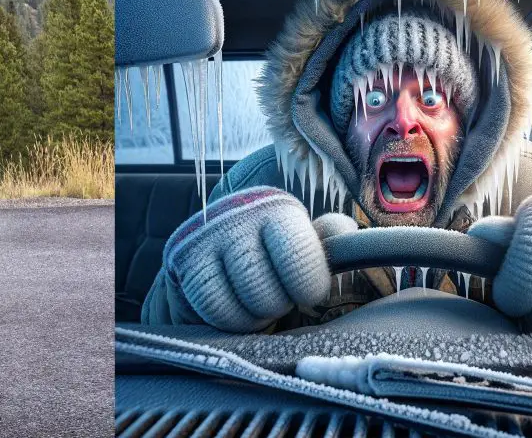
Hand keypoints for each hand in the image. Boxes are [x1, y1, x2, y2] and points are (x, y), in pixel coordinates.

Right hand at [141, 187, 332, 331]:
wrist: (215, 254)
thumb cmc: (274, 257)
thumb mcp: (307, 245)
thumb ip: (331, 242)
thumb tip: (349, 240)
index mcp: (279, 211)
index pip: (299, 257)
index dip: (308, 287)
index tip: (307, 292)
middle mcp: (239, 217)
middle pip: (266, 292)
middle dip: (276, 307)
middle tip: (276, 299)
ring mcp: (205, 238)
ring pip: (238, 306)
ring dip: (251, 318)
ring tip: (253, 304)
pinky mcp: (181, 261)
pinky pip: (212, 309)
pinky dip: (225, 320)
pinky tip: (232, 308)